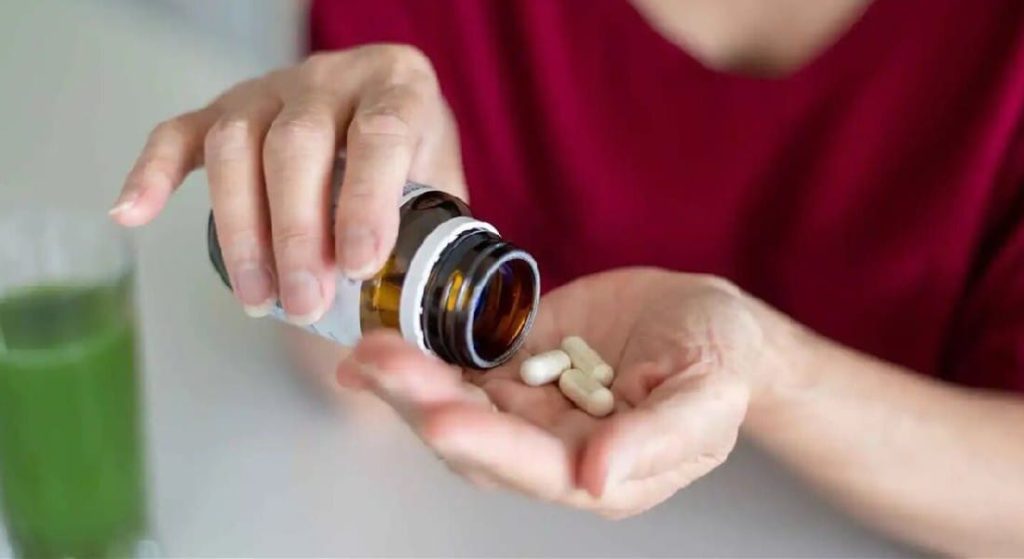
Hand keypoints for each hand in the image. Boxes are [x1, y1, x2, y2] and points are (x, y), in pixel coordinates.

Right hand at [110, 44, 464, 321]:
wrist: (388, 116)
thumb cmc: (417, 165)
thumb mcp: (443, 194)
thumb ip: (433, 252)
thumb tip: (400, 351)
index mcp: (400, 88)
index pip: (380, 135)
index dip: (366, 201)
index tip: (358, 265)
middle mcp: (333, 77)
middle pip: (298, 144)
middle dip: (297, 232)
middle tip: (304, 303)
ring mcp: (273, 88)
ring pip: (238, 143)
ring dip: (242, 228)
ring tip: (258, 299)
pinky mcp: (225, 107)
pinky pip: (181, 131)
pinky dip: (153, 171)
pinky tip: (134, 213)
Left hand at [337, 268, 761, 517]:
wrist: (707, 316)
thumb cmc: (722, 358)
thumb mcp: (708, 394)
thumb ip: (657, 438)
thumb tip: (598, 477)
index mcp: (603, 467)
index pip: (536, 466)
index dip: (488, 444)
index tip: (441, 416)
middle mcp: (554, 445)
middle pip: (478, 437)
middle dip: (423, 402)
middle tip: (381, 362)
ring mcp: (529, 405)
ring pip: (456, 402)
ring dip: (408, 381)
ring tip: (369, 348)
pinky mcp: (514, 363)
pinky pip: (458, 366)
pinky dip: (415, 358)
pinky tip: (373, 348)